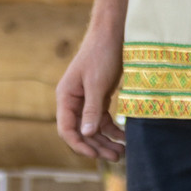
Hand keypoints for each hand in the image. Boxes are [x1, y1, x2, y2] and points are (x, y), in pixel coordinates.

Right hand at [55, 0, 127, 162]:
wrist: (113, 33)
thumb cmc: (101, 54)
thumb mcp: (97, 83)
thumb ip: (91, 109)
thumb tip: (86, 135)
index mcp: (66, 97)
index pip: (66, 128)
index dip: (79, 145)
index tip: (94, 155)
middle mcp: (73, 100)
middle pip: (81, 131)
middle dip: (97, 146)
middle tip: (116, 157)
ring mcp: (86, 99)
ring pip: (93, 128)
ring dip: (106, 141)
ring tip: (122, 152)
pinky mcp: (99, 96)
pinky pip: (102, 119)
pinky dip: (112, 129)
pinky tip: (124, 137)